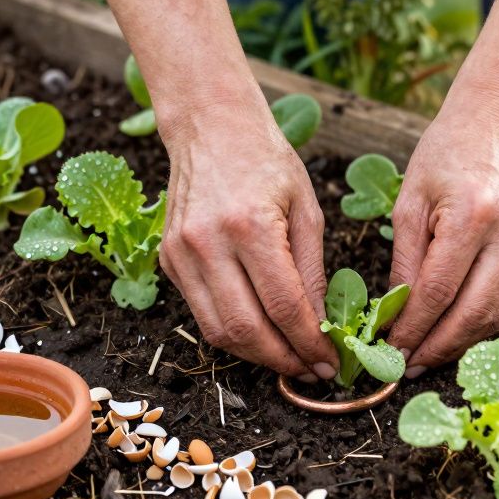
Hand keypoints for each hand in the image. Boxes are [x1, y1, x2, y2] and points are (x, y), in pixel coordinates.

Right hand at [159, 102, 338, 380]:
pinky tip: (259, 332)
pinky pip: (201, 313)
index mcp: (250, 226)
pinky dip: (232, 332)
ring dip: (255, 355)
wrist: (212, 128)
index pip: (283, 306)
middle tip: (311, 370)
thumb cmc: (267, 161)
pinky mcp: (169, 261)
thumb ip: (312, 271)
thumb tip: (321, 327)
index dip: (309, 344)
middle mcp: (208, 243)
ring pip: (217, 331)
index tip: (330, 363)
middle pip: (245, 329)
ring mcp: (181, 254)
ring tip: (287, 358)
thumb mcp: (307, 209)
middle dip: (282, 360)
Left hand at [386, 107, 498, 375]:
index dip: (412, 329)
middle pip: (474, 314)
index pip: (437, 293)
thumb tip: (395, 316)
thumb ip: (404, 261)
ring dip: (461, 342)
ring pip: (498, 315)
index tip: (390, 349)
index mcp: (473, 216)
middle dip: (438, 348)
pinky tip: (454, 327)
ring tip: (427, 354)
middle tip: (408, 366)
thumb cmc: (447, 154)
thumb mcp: (410, 200)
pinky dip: (481, 320)